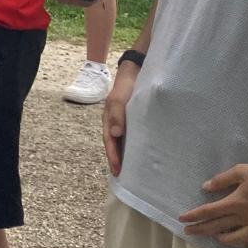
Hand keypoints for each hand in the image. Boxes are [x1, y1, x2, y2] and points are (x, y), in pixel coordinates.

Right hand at [104, 59, 140, 174]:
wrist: (136, 72)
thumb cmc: (126, 86)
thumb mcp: (119, 98)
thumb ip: (117, 115)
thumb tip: (115, 135)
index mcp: (108, 120)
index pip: (109, 142)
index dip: (113, 156)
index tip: (118, 170)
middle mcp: (115, 123)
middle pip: (113, 144)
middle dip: (116, 160)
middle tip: (121, 176)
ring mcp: (124, 122)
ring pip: (121, 141)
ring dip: (124, 154)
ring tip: (129, 169)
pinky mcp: (134, 120)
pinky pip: (131, 136)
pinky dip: (132, 146)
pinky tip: (139, 152)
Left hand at [180, 163, 247, 247]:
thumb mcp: (244, 171)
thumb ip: (223, 179)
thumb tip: (205, 187)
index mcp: (236, 202)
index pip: (209, 211)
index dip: (194, 216)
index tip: (181, 219)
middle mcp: (245, 217)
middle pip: (217, 226)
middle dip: (201, 229)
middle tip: (188, 232)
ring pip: (237, 239)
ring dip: (224, 240)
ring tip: (216, 238)